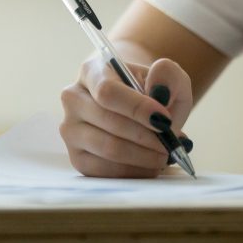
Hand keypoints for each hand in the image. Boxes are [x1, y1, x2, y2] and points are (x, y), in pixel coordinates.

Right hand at [59, 54, 192, 177]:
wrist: (136, 104)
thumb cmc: (150, 88)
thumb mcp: (166, 75)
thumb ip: (167, 75)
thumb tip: (160, 91)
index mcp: (91, 71)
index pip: (107, 91)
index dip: (136, 107)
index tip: (164, 120)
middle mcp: (73, 99)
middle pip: (107, 122)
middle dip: (145, 136)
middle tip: (171, 143)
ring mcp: (72, 130)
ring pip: (107, 148)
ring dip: (143, 156)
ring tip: (165, 154)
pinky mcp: (77, 158)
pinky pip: (105, 171)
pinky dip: (134, 171)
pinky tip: (151, 164)